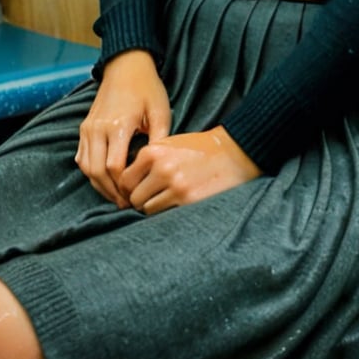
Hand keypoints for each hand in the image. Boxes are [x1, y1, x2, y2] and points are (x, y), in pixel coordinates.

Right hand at [75, 51, 170, 206]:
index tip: (137, 194)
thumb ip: (159, 139)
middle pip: (97, 171)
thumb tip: (159, 167)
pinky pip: (81, 157)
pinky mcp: (84, 128)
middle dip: (111, 191)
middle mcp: (98, 128)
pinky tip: (105, 180)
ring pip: (86, 167)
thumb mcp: (160, 111)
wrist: (126, 66)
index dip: (124, 185)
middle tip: (126, 203)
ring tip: (117, 196)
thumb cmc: (147, 88)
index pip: (114, 167)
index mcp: (118, 125)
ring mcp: (88, 128)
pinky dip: (90, 172)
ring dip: (99, 185)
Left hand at [118, 126, 261, 214]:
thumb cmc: (200, 148)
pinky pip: (166, 215)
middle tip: (152, 197)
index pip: (125, 180)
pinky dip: (168, 213)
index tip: (136, 191)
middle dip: (140, 200)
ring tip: (167, 200)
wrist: (233, 152)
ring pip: (148, 209)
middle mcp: (162, 169)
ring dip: (154, 208)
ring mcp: (176, 186)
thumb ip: (148, 158)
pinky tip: (177, 204)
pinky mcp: (189, 201)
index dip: (128, 188)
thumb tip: (126, 181)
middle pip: (134, 198)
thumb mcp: (170, 144)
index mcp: (153, 152)